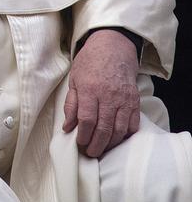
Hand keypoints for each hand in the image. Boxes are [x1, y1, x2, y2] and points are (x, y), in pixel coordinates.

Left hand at [63, 29, 140, 157]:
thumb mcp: (74, 80)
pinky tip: (117, 139)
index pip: (87, 119)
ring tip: (102, 149)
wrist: (113, 48)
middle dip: (96, 144)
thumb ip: (71, 104)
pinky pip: (133, 124)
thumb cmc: (90, 63)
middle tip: (90, 153)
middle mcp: (108, 96)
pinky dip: (126, 135)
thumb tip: (67, 127)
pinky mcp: (135, 101)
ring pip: (119, 129)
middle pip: (104, 128)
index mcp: (90, 89)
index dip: (83, 135)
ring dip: (110, 143)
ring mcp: (124, 99)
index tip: (79, 143)